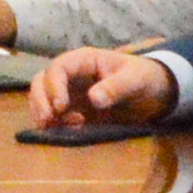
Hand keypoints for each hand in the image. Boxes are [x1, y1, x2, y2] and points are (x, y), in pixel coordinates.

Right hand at [29, 47, 174, 128]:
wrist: (154, 94)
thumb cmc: (145, 78)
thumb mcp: (135, 80)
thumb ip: (116, 87)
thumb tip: (93, 99)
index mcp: (84, 61)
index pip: (58, 68)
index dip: (54, 86)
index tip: (61, 107)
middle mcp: (71, 75)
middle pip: (41, 81)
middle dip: (39, 100)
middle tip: (46, 122)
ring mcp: (70, 93)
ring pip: (42, 98)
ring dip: (42, 113)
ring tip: (56, 129)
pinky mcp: (73, 111)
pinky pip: (54, 116)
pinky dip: (54, 124)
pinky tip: (70, 130)